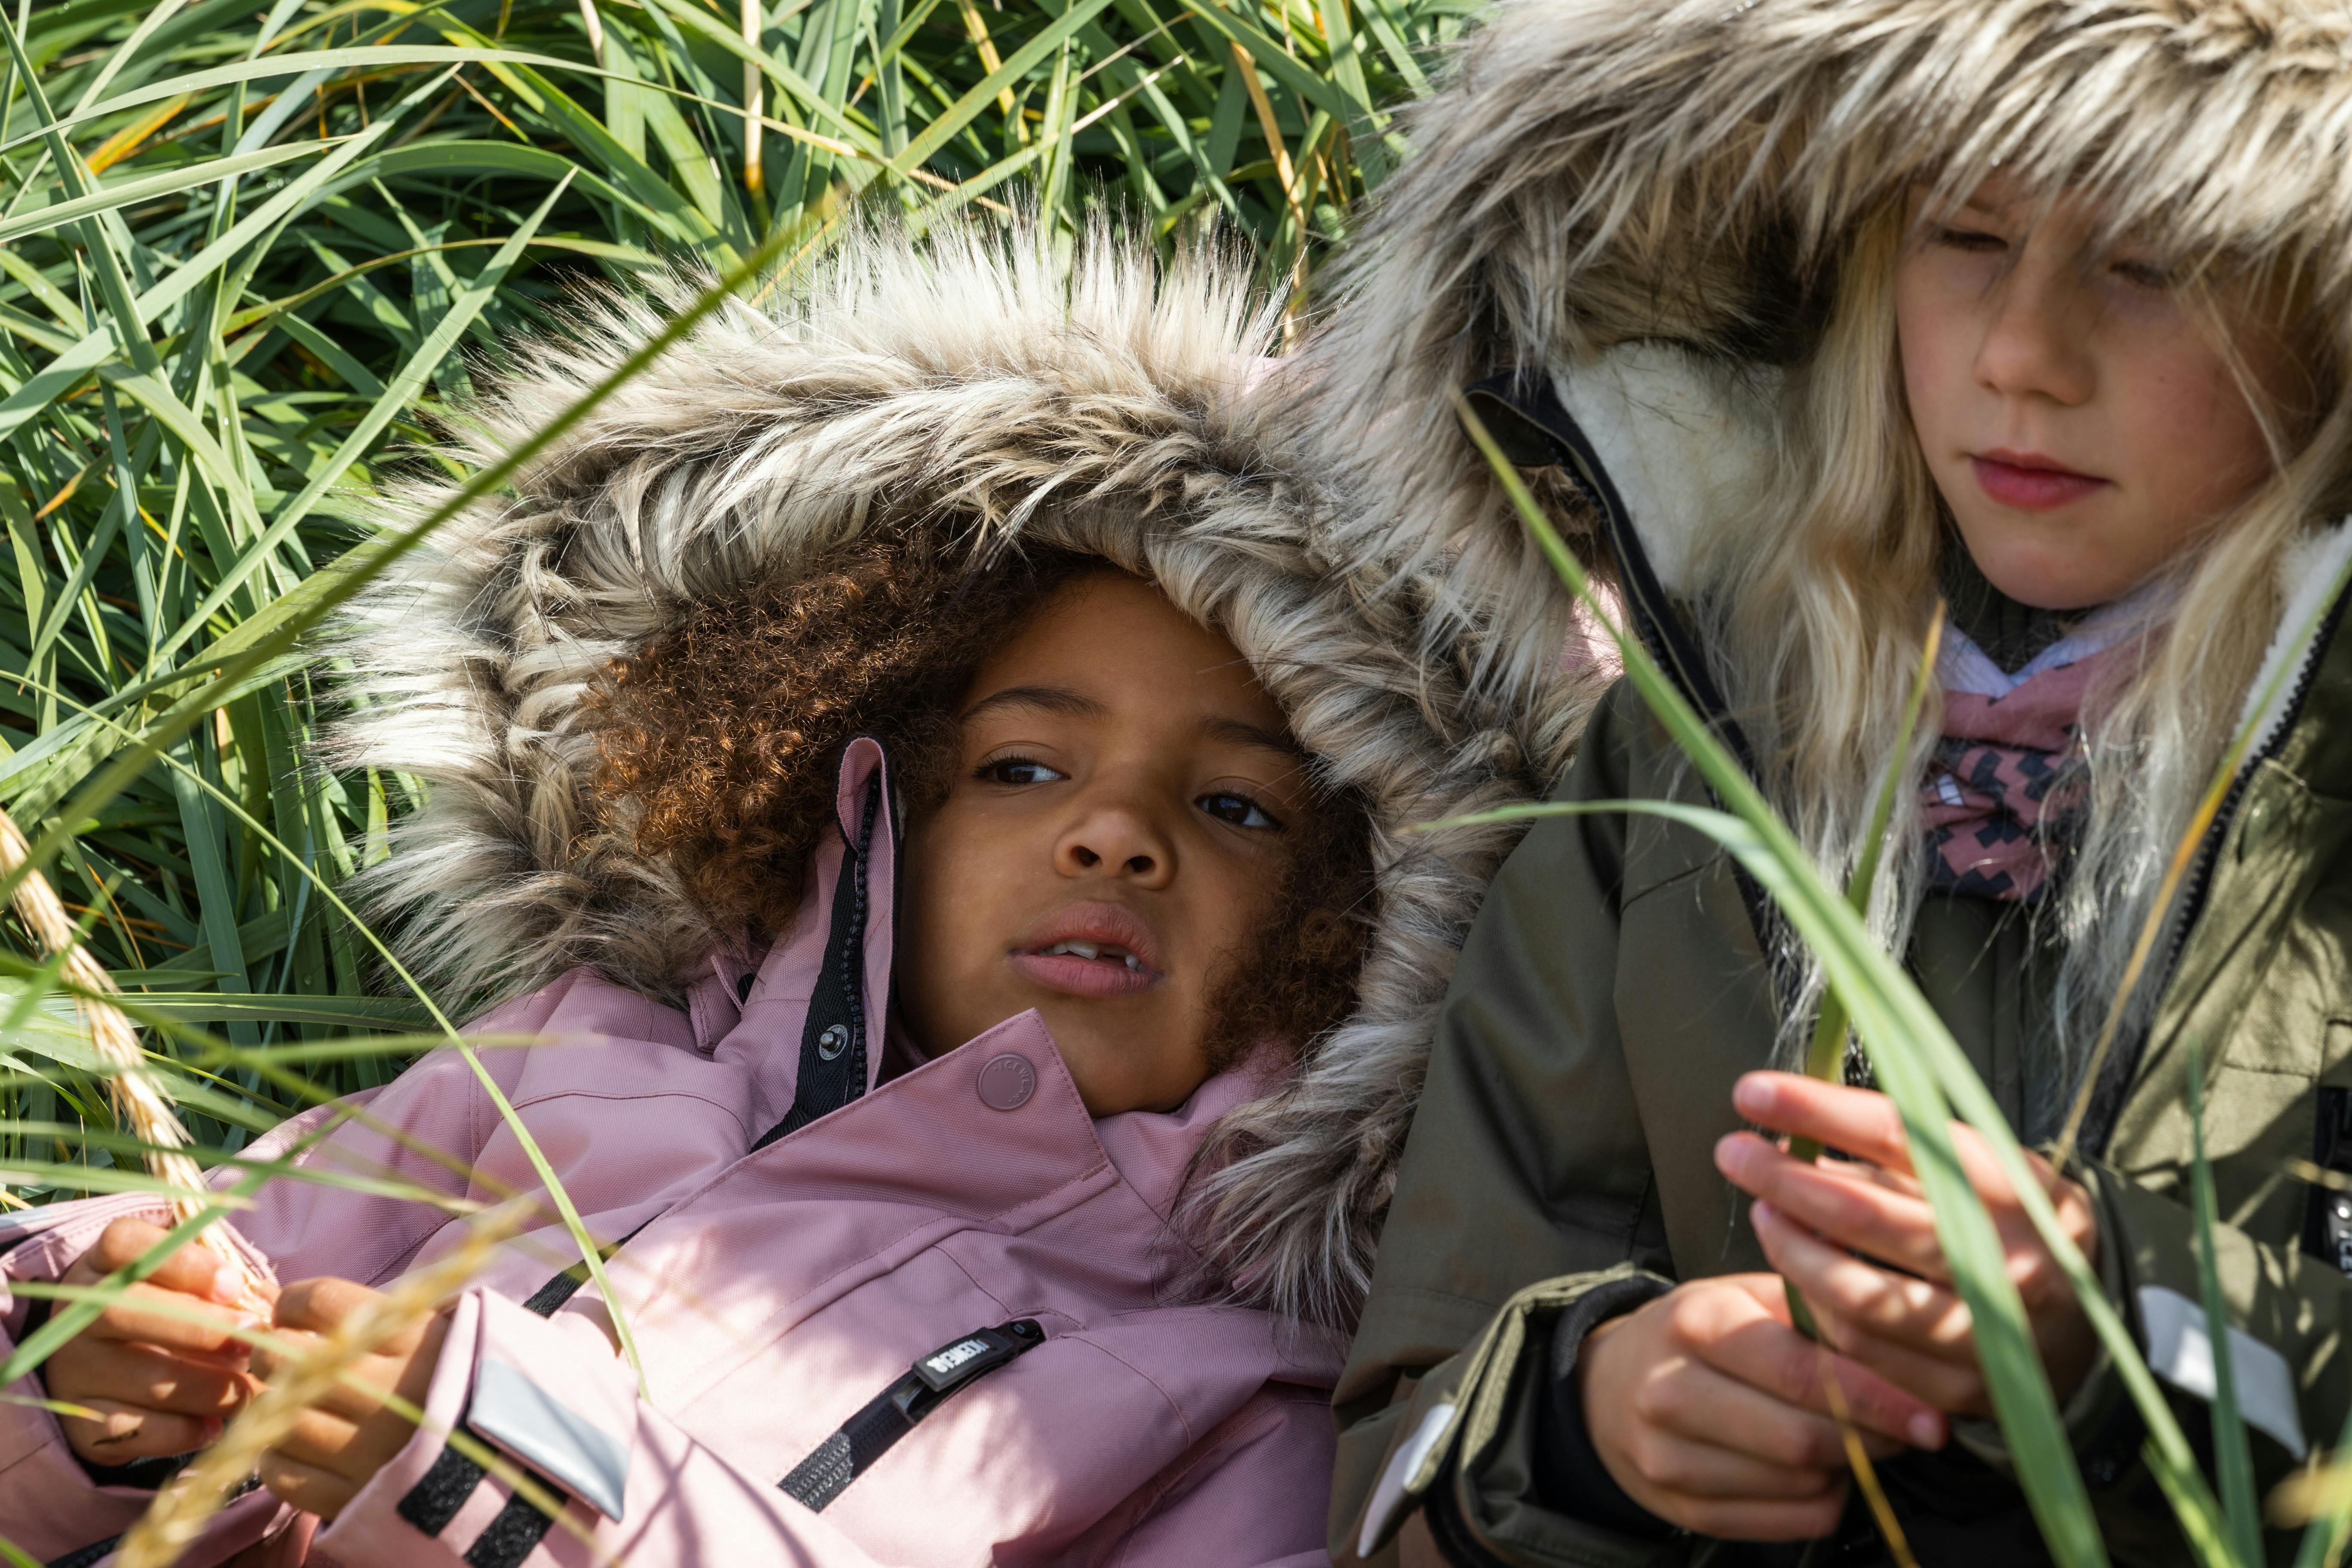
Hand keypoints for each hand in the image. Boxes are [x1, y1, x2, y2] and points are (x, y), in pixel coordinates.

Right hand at [42, 1217, 268, 1463]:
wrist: (108, 1373)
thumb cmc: (170, 1312)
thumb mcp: (188, 1286)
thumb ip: (221, 1287)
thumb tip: (272, 1308)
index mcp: (104, 1264)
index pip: (124, 1244)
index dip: (183, 1263)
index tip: (235, 1286)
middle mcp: (77, 1314)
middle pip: (124, 1310)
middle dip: (200, 1329)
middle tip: (253, 1341)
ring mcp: (73, 1370)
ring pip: (139, 1375)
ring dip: (206, 1387)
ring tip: (250, 1391)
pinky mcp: (79, 1422)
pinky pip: (127, 1429)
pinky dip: (178, 1432)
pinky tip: (214, 1429)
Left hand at [251, 1278, 447, 1521]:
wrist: (501, 1456)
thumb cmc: (452, 1380)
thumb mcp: (428, 1331)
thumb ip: (366, 1314)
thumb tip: (270, 1296)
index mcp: (413, 1339)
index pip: (321, 1300)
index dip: (292, 1303)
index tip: (290, 1312)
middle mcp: (388, 1391)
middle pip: (286, 1357)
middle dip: (273, 1355)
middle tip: (285, 1361)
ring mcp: (369, 1448)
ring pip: (277, 1416)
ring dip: (275, 1408)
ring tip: (295, 1407)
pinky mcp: (354, 1496)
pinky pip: (282, 1472)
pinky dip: (279, 1458)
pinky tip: (301, 1448)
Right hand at [1576, 1272, 1946, 1539]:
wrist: (1604, 1386)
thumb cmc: (1695, 1335)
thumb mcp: (1740, 1296)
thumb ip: (1811, 1311)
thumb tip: (1895, 1335)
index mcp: (1696, 1325)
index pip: (1799, 1374)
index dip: (1874, 1399)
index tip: (1930, 1415)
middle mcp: (1672, 1392)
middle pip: (1802, 1441)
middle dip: (1873, 1440)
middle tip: (1912, 1429)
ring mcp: (1670, 1458)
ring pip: (1799, 1488)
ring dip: (1848, 1471)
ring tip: (1854, 1440)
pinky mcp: (1681, 1507)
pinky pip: (1785, 1522)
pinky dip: (1820, 1502)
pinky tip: (1817, 1471)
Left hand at [1716, 1071, 2100, 1417]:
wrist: (2088, 1331)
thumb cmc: (2010, 1229)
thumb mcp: (1980, 1172)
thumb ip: (1899, 1149)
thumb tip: (1794, 1125)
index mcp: (2012, 1187)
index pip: (1899, 1135)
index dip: (1817, 1110)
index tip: (1751, 1092)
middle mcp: (2005, 1258)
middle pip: (1866, 1215)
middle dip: (1783, 1179)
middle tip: (1732, 1152)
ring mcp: (1985, 1328)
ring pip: (1856, 1291)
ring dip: (1790, 1248)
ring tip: (1761, 1210)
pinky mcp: (1959, 1386)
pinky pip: (1862, 1346)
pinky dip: (1817, 1307)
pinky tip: (1798, 1274)